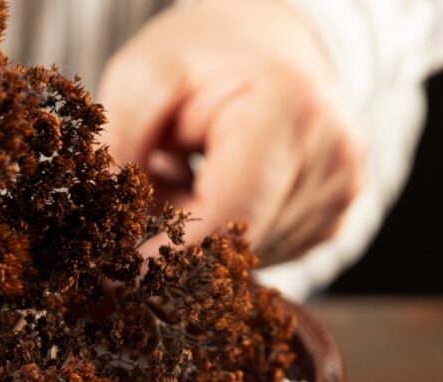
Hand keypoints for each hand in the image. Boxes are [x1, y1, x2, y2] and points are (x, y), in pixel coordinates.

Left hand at [99, 0, 364, 263]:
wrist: (277, 44)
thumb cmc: (208, 54)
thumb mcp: (146, 75)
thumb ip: (121, 143)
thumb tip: (103, 221)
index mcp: (288, 113)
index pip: (227, 215)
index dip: (171, 253)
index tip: (120, 275)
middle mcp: (330, 161)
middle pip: (233, 243)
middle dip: (179, 238)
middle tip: (142, 203)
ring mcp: (339, 197)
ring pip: (245, 257)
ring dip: (202, 236)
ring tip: (184, 178)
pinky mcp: (332, 221)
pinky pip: (265, 254)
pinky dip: (228, 236)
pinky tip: (216, 192)